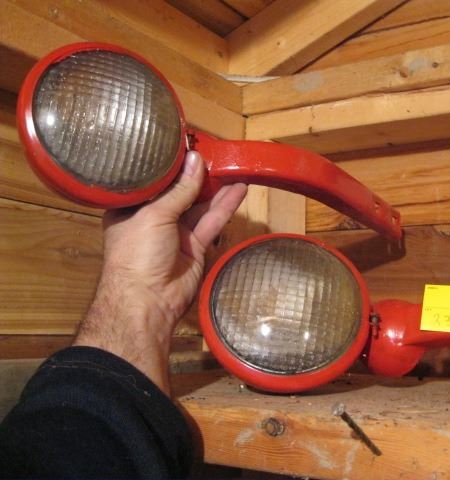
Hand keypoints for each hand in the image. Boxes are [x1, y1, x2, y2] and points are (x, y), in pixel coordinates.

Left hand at [74, 151, 246, 393]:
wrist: (148, 300)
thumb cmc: (137, 253)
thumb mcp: (154, 214)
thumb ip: (179, 189)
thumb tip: (196, 160)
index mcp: (130, 208)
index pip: (153, 181)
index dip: (170, 164)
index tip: (187, 144)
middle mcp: (152, 218)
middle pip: (179, 191)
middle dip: (196, 174)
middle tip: (216, 151)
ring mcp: (175, 233)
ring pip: (199, 205)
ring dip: (216, 187)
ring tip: (234, 165)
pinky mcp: (196, 246)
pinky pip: (211, 221)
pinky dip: (225, 206)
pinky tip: (239, 189)